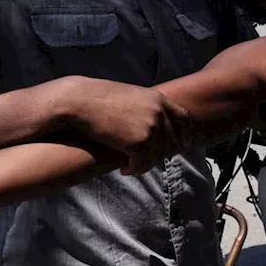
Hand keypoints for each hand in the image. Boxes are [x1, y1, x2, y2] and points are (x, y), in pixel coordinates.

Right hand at [66, 79, 194, 174]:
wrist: (81, 100)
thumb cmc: (99, 97)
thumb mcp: (130, 96)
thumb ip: (146, 107)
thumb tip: (153, 123)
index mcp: (158, 99)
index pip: (183, 118)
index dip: (185, 133)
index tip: (183, 144)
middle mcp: (158, 113)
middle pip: (171, 141)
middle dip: (161, 153)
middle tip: (146, 161)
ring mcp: (150, 128)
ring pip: (158, 155)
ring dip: (145, 164)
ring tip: (131, 166)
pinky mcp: (137, 143)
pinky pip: (143, 163)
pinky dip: (135, 169)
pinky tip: (124, 170)